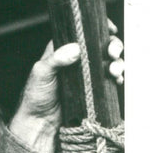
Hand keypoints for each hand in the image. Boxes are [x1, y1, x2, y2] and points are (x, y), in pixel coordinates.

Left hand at [9, 27, 123, 152]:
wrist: (41, 124)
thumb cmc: (36, 96)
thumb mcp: (41, 73)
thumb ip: (56, 60)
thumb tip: (76, 48)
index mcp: (61, 51)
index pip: (82, 33)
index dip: (98, 28)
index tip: (109, 28)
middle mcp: (76, 60)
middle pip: (100, 46)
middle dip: (112, 45)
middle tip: (113, 52)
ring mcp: (87, 75)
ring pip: (108, 62)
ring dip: (117, 62)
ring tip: (114, 70)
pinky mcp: (94, 89)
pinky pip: (110, 79)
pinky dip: (117, 77)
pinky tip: (117, 79)